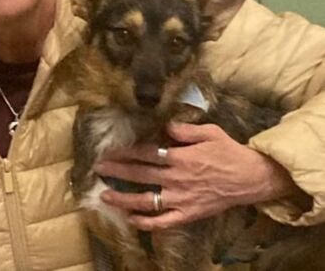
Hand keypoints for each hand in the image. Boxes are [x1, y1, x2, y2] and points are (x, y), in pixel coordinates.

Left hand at [94, 122, 296, 230]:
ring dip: (123, 198)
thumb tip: (164, 125)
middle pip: (140, 174)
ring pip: (145, 200)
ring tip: (104, 195)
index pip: (145, 153)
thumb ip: (184, 129)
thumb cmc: (229, 152)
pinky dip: (146, 222)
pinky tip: (131, 219)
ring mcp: (181, 199)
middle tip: (98, 168)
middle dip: (116, 170)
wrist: (251, 178)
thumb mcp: (209, 132)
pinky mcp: (188, 214)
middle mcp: (176, 178)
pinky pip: (163, 221)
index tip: (109, 150)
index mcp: (180, 157)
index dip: (125, 151)